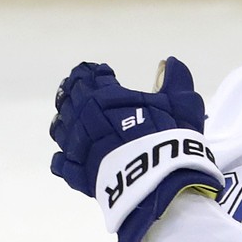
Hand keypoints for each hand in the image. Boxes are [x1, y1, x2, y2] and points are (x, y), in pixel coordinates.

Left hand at [49, 57, 223, 241]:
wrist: (158, 181)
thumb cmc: (169, 137)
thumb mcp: (182, 103)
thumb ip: (176, 80)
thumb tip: (172, 61)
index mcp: (104, 97)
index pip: (91, 76)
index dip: (95, 72)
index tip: (102, 71)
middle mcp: (83, 118)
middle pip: (69, 99)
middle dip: (75, 91)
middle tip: (80, 90)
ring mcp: (77, 147)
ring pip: (60, 128)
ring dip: (65, 121)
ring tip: (73, 121)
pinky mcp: (78, 173)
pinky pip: (62, 163)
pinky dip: (64, 158)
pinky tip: (68, 157)